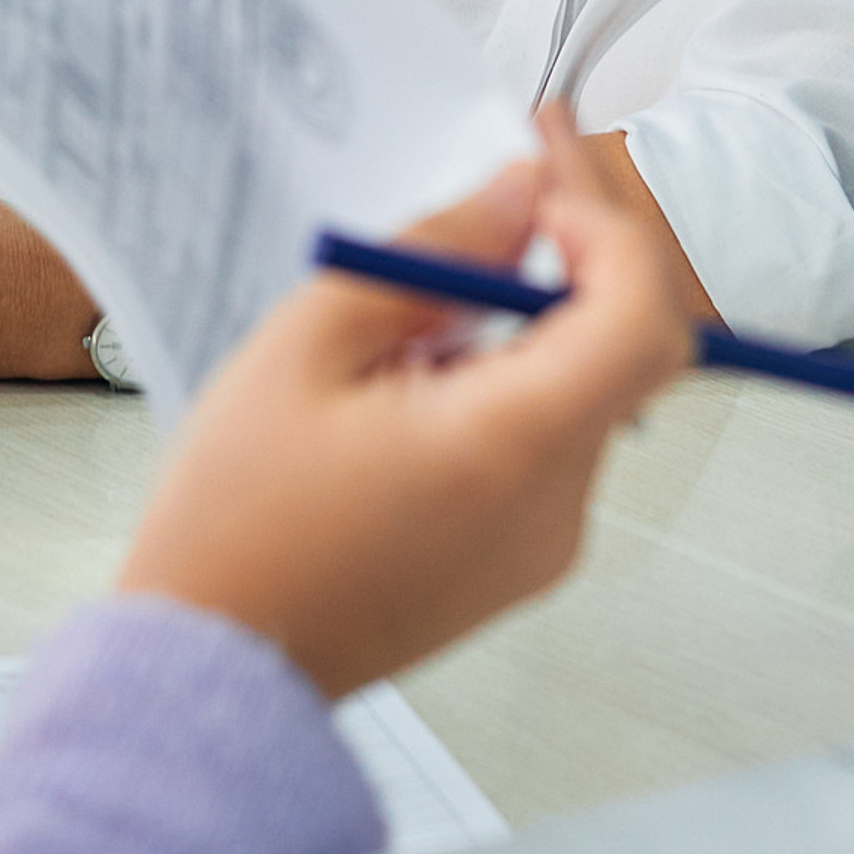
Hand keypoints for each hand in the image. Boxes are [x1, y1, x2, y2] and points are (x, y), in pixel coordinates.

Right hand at [115, 103, 694, 699]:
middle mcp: (556, 504)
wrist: (214, 663)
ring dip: (528, 322)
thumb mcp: (313, 340)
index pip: (639, 317)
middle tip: (498, 190)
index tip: (532, 196)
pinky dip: (507, 383)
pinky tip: (414, 377)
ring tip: (413, 308)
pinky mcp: (520, 562)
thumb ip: (433, 253)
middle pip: (620, 347)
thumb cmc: (240, 513)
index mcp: (512, 446)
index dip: (603, 232)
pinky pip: (548, 443)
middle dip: (567, 257)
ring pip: (584, 389)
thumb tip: (518, 192)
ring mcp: (545, 544)